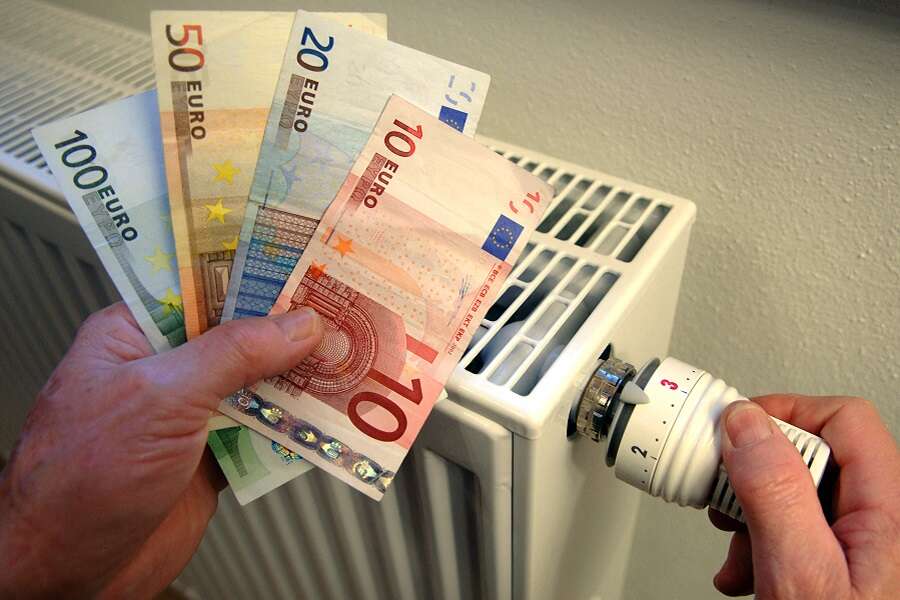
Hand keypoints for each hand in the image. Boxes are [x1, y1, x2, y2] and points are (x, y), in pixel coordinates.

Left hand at [0, 302, 321, 597]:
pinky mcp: (213, 456)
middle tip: (345, 312)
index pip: (204, 286)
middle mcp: (166, 369)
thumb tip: (297, 324)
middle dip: (290, 329)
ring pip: (259, 384)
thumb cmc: (79, 478)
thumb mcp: (159, 395)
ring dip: (300, 379)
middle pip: (240, 335)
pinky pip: (265, 431)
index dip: (256, 275)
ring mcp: (191, 414)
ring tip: (350, 360)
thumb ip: (233, 354)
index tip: (308, 265)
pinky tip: (329, 415)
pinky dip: (296, 426)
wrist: (67, 572)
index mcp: (136, 335)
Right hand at [710, 395, 899, 597]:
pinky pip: (802, 531)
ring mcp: (867, 546)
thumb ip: (775, 493)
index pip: (843, 418)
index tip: (734, 431)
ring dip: (753, 515)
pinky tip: (747, 571)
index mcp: (891, 512)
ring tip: (737, 551)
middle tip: (727, 499)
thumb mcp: (798, 572)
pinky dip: (764, 544)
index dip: (783, 413)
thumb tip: (746, 423)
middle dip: (756, 478)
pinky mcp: (847, 566)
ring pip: (800, 495)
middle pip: (814, 456)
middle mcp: (885, 522)